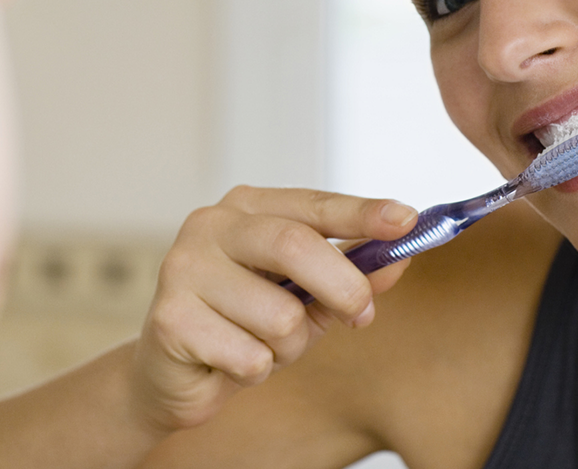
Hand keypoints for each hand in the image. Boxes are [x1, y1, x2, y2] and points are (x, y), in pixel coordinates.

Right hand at [130, 186, 417, 433]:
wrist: (170, 372)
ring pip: (279, 315)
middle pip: (295, 246)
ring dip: (289, 346)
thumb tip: (399, 259)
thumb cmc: (243, 323)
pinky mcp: (170, 318)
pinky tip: (230, 361)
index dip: (362, 213)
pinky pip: (249, 356)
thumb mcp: (304, 296)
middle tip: (361, 315)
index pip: (313, 205)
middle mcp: (210, 226)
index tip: (407, 220)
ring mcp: (183, 268)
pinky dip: (255, 371)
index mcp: (247, 208)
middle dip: (342, 287)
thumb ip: (350, 275)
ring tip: (263, 345)